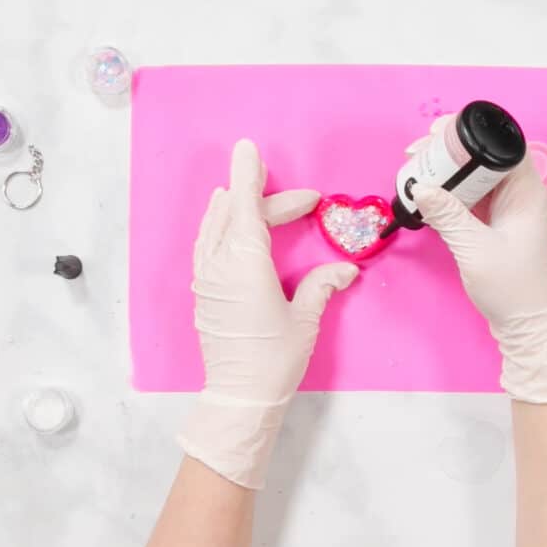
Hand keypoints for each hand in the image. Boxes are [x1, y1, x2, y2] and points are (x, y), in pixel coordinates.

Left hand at [178, 140, 358, 488]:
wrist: (240, 397)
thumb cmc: (274, 359)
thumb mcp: (305, 319)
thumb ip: (321, 286)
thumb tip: (343, 271)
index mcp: (246, 265)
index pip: (245, 207)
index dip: (248, 176)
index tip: (250, 149)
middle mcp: (220, 265)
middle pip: (237, 215)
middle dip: (267, 199)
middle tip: (303, 200)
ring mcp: (206, 278)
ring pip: (215, 227)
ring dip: (234, 207)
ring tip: (249, 194)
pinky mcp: (203, 293)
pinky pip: (207, 246)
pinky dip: (219, 227)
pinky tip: (226, 227)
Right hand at [409, 116, 546, 402]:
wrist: (527, 324)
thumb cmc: (511, 288)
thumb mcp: (474, 248)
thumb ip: (447, 215)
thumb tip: (421, 187)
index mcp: (527, 193)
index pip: (502, 146)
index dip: (469, 134)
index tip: (437, 133)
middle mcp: (522, 195)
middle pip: (486, 158)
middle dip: (452, 152)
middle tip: (418, 153)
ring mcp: (511, 210)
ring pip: (478, 177)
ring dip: (450, 172)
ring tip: (418, 169)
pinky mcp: (500, 224)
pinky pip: (475, 197)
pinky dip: (454, 193)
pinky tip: (431, 194)